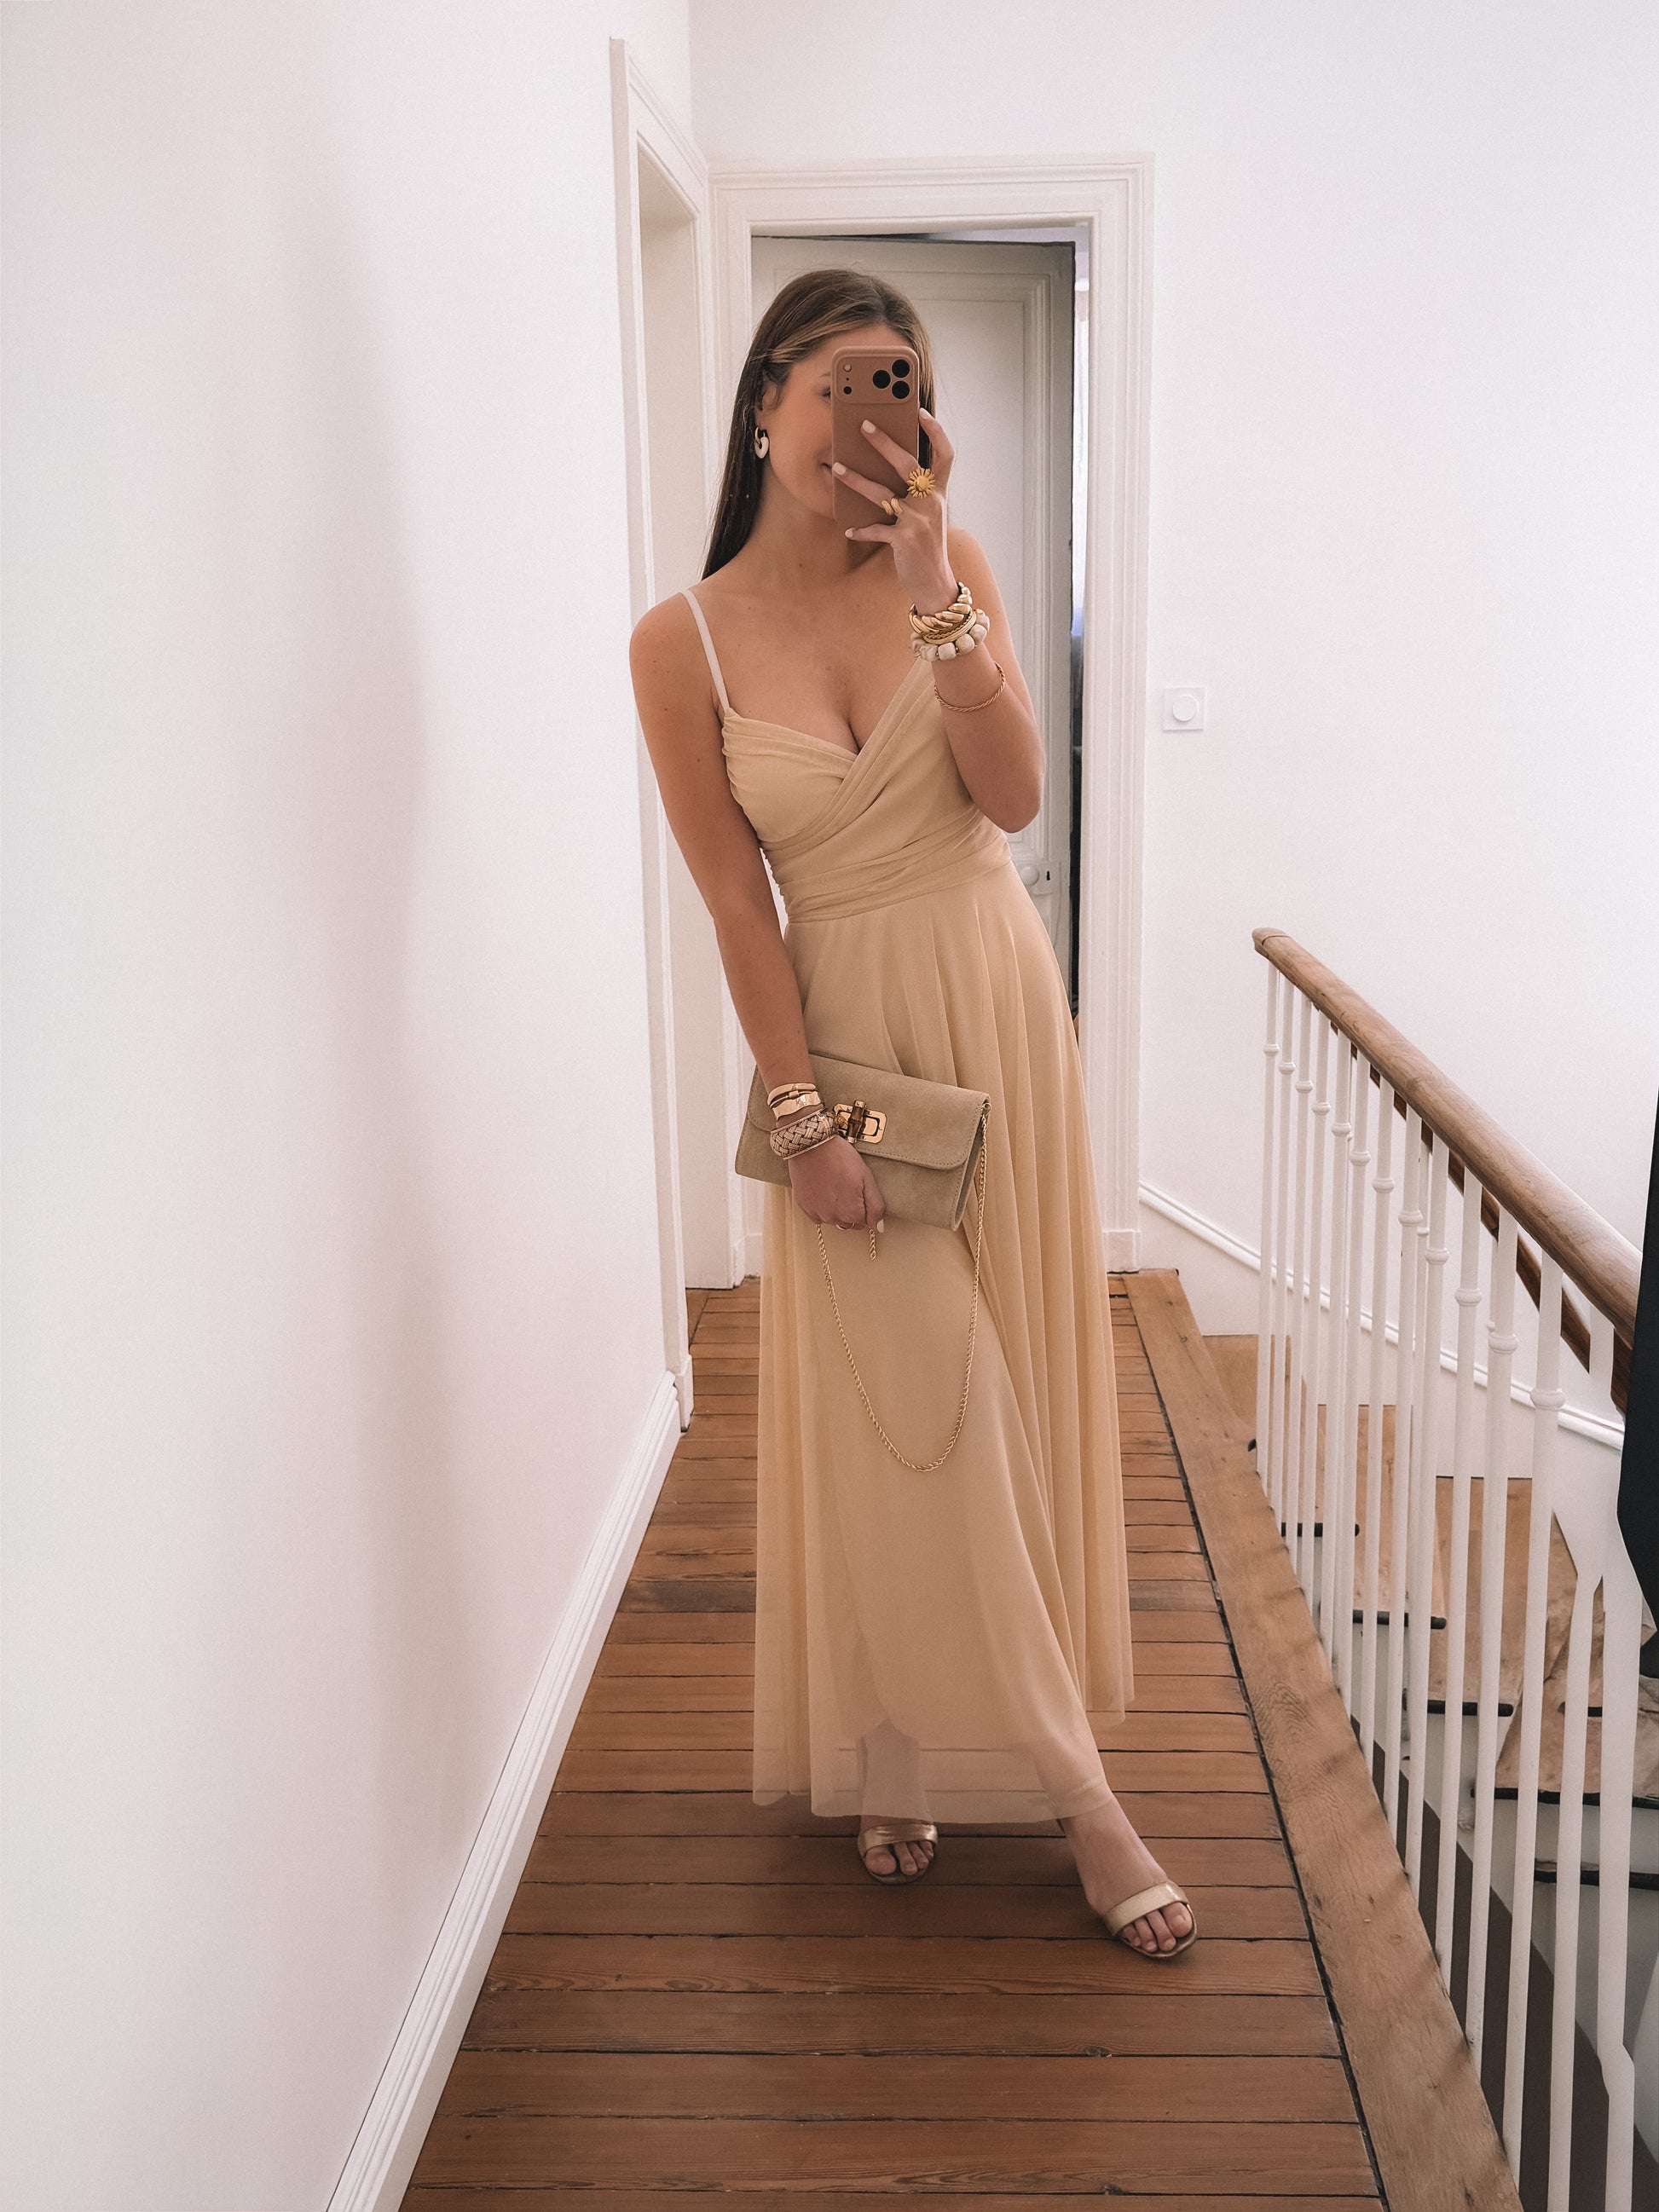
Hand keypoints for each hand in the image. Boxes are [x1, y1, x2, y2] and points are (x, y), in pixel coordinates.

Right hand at [784, 1129, 886, 1236]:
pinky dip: (821, 1206)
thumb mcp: (867, 1178)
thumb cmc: (840, 1158)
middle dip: (851, 1209)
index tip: (860, 1190)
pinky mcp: (804, 1206)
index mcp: (851, 1213)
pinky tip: (823, 1190)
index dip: (865, 1205)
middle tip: (847, 1185)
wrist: (812, 1145)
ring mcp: (817, 1213)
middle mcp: (833, 1218)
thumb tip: (878, 1227)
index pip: (865, 1221)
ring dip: (835, 1208)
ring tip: (834, 1185)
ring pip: (833, 1219)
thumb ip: (876, 1206)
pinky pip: (817, 1215)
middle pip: (849, 1222)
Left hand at [833, 405, 956, 612]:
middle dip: (884, 442)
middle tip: (864, 425)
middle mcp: (931, 502)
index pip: (945, 454)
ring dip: (856, 479)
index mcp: (939, 492)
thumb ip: (914, 494)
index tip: (921, 413)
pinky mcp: (905, 539)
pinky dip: (862, 530)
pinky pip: (877, 529)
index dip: (936, 432)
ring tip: (837, 468)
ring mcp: (919, 520)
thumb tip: (884, 470)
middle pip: (907, 463)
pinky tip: (849, 530)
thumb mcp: (928, 516)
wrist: (934, 583)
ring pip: (883, 492)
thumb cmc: (926, 546)